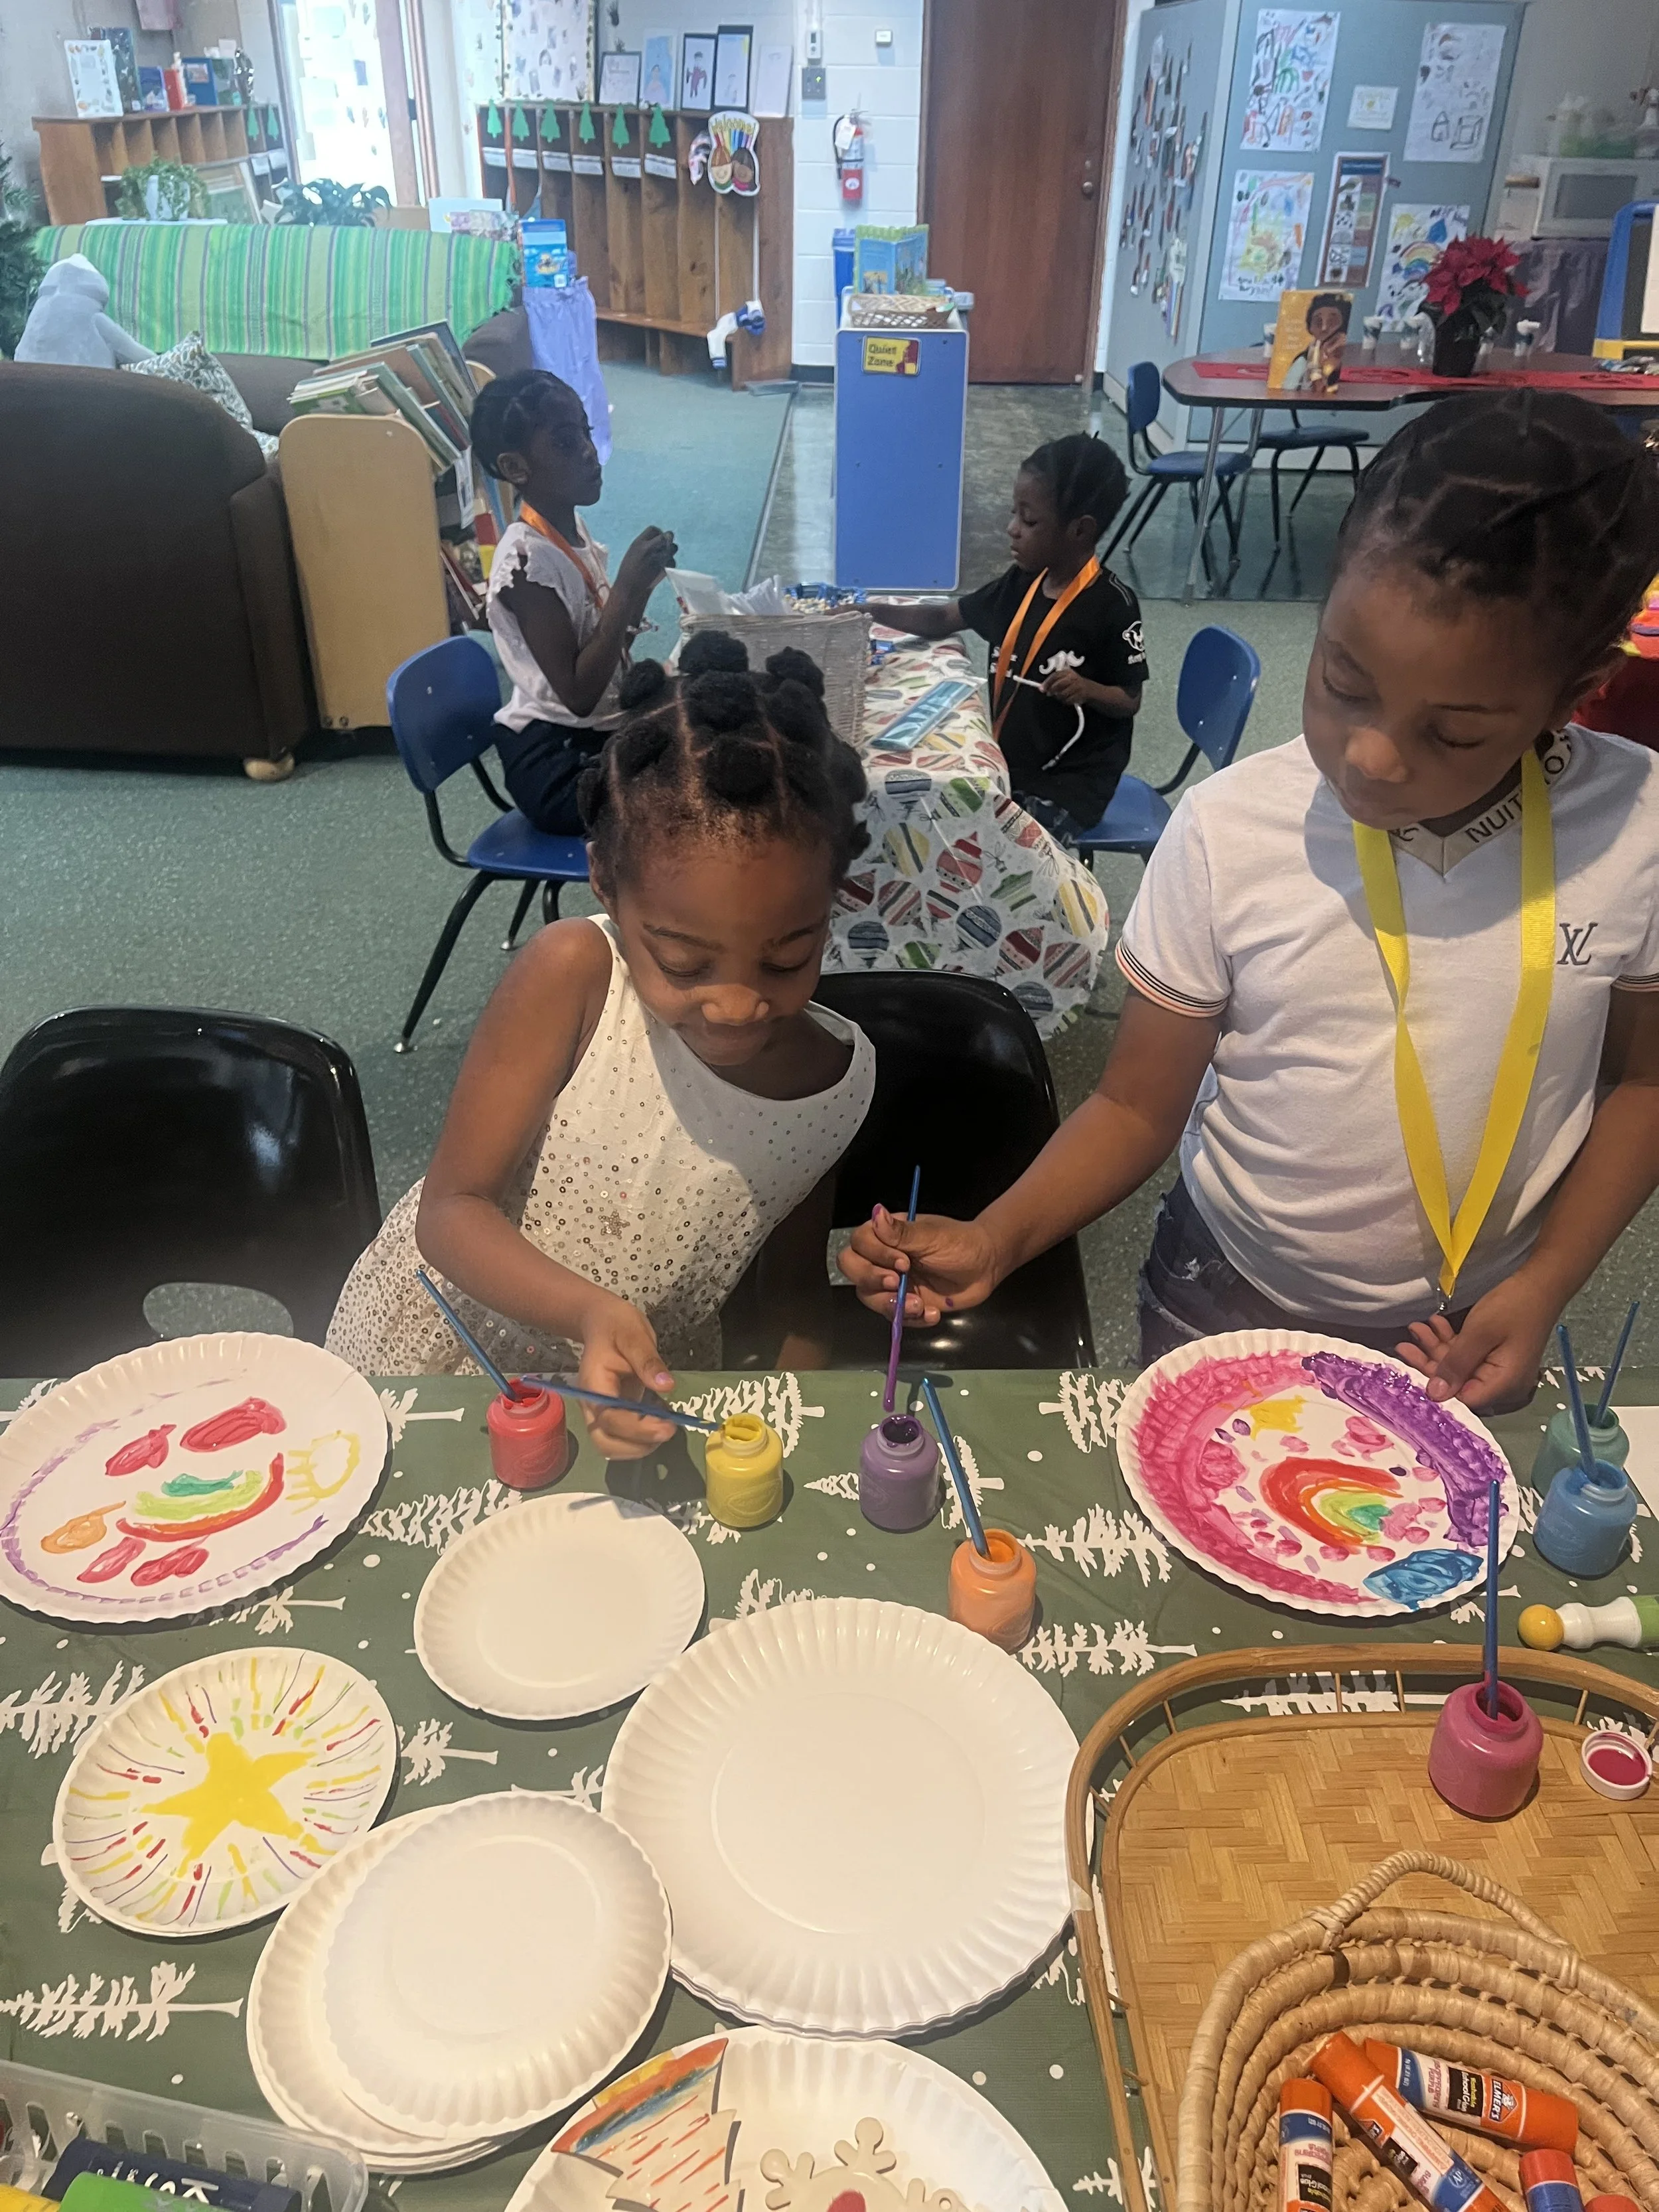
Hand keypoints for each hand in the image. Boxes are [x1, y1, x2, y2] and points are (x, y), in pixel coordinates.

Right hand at [575, 1293, 678, 1457]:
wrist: (602, 1321)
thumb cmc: (616, 1325)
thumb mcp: (634, 1335)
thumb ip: (648, 1361)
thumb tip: (666, 1386)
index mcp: (593, 1385)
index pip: (610, 1419)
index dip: (638, 1429)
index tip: (668, 1427)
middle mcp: (591, 1405)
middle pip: (605, 1442)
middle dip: (637, 1446)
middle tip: (670, 1431)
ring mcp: (598, 1412)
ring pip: (611, 1446)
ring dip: (639, 1447)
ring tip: (666, 1427)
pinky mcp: (610, 1414)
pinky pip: (620, 1438)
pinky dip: (640, 1440)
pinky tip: (659, 1421)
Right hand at [615, 526, 676, 605]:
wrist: (631, 589)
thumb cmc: (628, 570)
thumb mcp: (633, 551)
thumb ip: (645, 544)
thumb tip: (660, 538)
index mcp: (639, 542)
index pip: (654, 529)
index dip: (657, 533)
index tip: (656, 540)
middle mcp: (650, 548)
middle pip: (667, 536)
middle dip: (667, 539)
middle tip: (664, 546)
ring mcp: (658, 558)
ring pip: (673, 548)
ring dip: (670, 551)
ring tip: (662, 557)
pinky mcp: (665, 568)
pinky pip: (673, 561)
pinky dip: (669, 563)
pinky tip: (662, 567)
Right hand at [837, 1207, 1002, 1325]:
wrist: (986, 1266)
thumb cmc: (960, 1243)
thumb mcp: (932, 1236)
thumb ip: (901, 1232)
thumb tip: (877, 1212)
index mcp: (886, 1236)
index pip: (858, 1243)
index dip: (873, 1255)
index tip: (903, 1261)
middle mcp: (883, 1258)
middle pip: (852, 1269)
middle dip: (871, 1279)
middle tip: (897, 1283)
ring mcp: (892, 1283)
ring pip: (868, 1296)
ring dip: (890, 1304)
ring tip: (919, 1305)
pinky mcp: (905, 1304)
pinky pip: (894, 1316)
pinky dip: (911, 1319)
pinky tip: (933, 1313)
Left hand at [1041, 667, 1092, 705]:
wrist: (1089, 689)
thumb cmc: (1073, 684)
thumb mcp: (1065, 679)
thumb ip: (1053, 682)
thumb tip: (1041, 688)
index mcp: (1068, 672)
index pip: (1055, 675)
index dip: (1047, 682)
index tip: (1041, 689)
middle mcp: (1073, 677)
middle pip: (1058, 685)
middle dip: (1052, 691)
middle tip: (1050, 694)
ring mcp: (1077, 686)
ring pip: (1062, 694)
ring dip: (1059, 697)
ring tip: (1061, 696)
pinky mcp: (1081, 694)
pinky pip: (1068, 700)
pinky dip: (1066, 701)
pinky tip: (1068, 699)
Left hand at [1394, 1272, 1556, 1413]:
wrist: (1540, 1283)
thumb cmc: (1512, 1307)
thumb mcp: (1478, 1334)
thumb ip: (1455, 1365)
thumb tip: (1434, 1395)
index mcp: (1503, 1385)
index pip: (1462, 1401)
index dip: (1434, 1391)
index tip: (1406, 1375)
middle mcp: (1502, 1384)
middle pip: (1457, 1383)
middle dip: (1429, 1362)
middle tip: (1404, 1344)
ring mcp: (1498, 1368)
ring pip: (1459, 1365)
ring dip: (1437, 1347)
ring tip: (1416, 1326)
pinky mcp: (1494, 1354)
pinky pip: (1468, 1354)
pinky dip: (1451, 1340)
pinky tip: (1435, 1323)